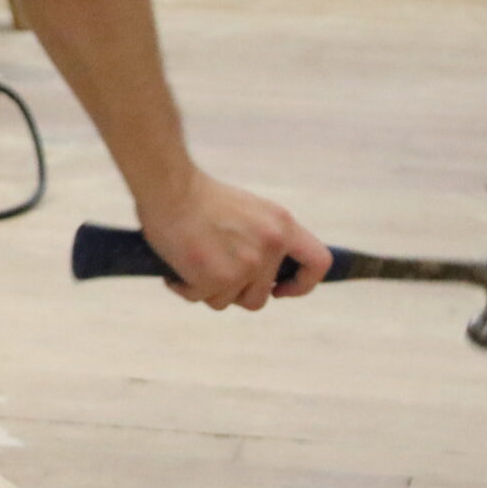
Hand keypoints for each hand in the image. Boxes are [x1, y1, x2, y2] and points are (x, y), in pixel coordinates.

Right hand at [137, 170, 330, 312]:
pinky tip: (174, 269)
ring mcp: (246, 265)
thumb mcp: (249, 211)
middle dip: (234, 292)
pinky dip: (184, 287)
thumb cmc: (198, 196)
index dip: (303, 284)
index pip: (318, 263)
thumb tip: (266, 275)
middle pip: (259, 297)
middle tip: (212, 275)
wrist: (169, 186)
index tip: (281, 290)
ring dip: (207, 289)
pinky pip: (200, 298)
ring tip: (191, 264)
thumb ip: (264, 238)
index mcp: (282, 226)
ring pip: (227, 301)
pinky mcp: (218, 278)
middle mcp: (270, 247)